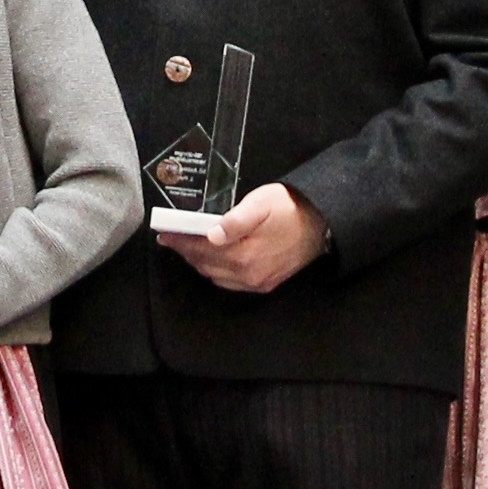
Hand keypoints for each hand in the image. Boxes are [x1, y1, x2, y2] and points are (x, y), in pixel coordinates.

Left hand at [161, 182, 328, 294]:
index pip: (202, 250)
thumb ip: (235, 219)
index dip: (181, 242)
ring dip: (200, 263)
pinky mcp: (265, 285)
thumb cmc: (289, 209)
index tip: (165, 234)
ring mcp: (257, 283)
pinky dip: (216, 272)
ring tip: (188, 247)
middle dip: (186, 252)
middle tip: (172, 239)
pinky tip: (212, 260)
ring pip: (216, 277)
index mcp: (244, 255)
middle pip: (206, 266)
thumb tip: (212, 234)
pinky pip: (230, 283)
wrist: (321, 225)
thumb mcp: (262, 203)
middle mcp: (248, 275)